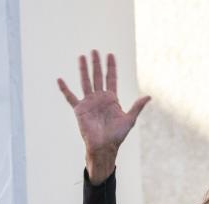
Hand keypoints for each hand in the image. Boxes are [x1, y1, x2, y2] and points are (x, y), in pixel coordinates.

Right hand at [57, 50, 150, 183]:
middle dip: (96, 64)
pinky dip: (65, 89)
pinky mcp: (79, 109)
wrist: (103, 147)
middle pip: (98, 76)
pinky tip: (59, 80)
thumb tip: (149, 96)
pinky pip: (70, 97)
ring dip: (83, 69)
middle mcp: (100, 98)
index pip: (111, 78)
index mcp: (111, 99)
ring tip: (81, 57)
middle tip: (94, 51)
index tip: (110, 54)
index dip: (111, 67)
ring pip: (85, 82)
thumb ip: (137, 107)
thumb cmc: (117, 136)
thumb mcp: (129, 119)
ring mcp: (89, 102)